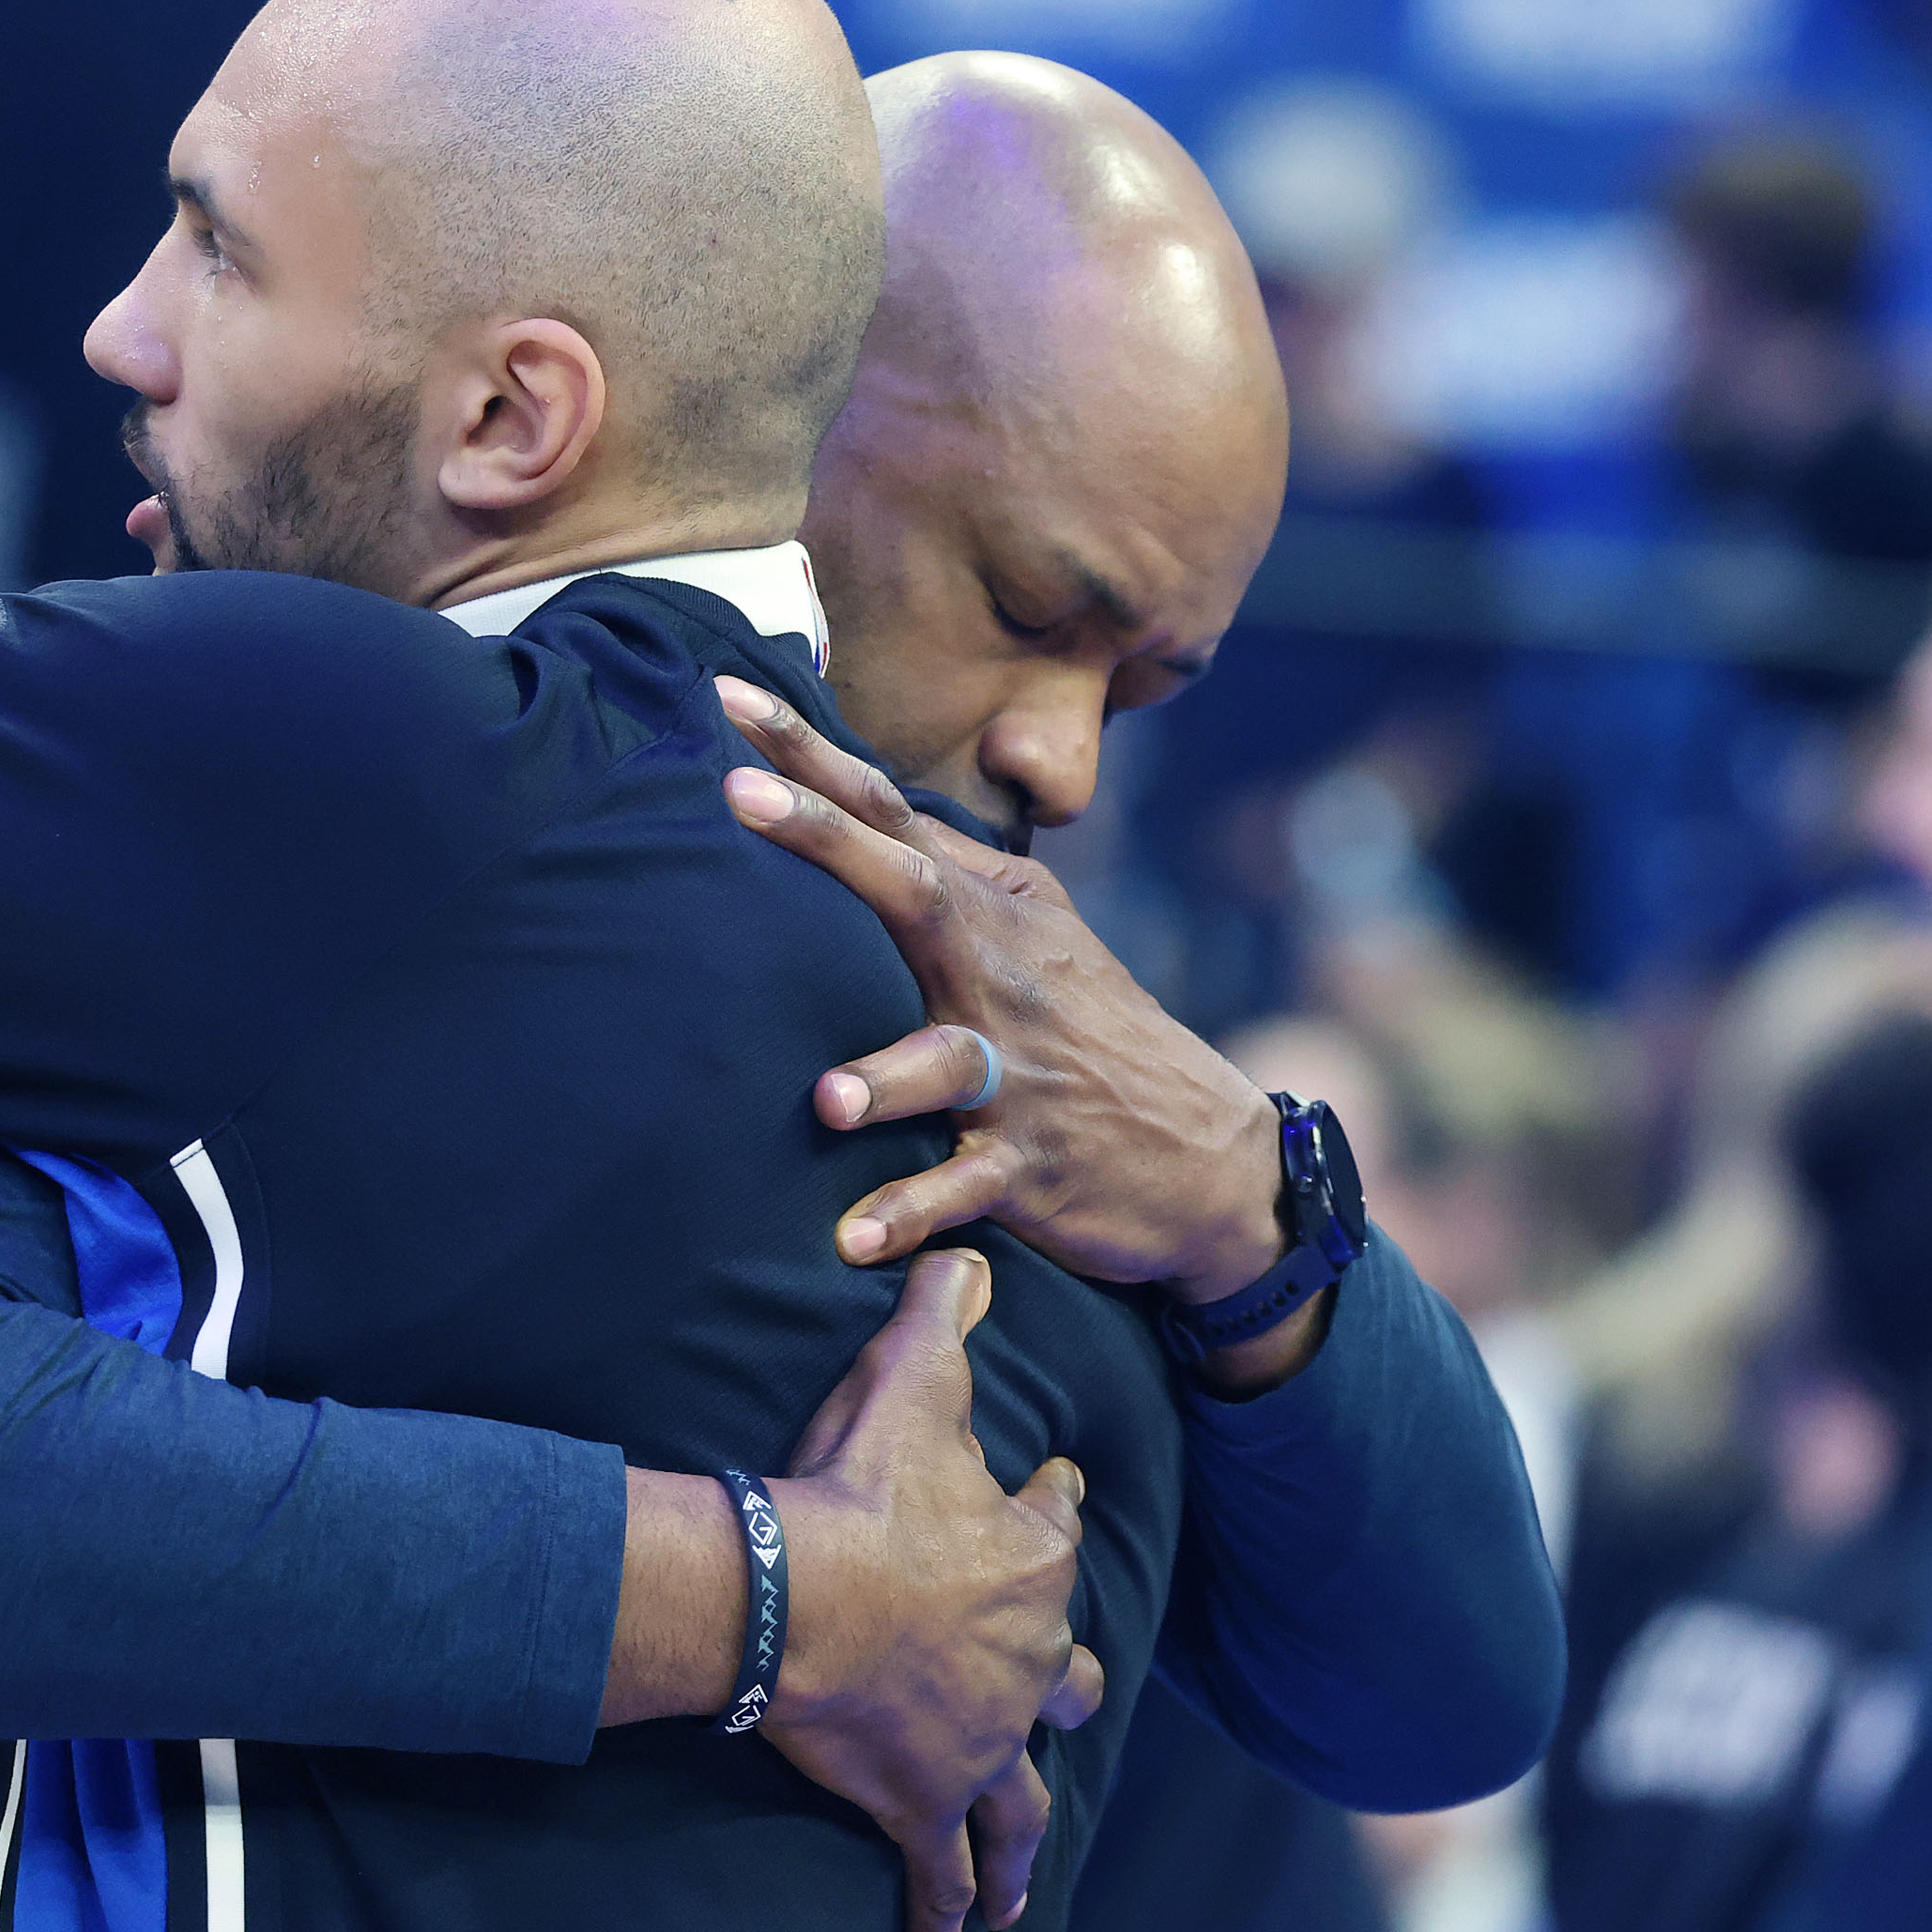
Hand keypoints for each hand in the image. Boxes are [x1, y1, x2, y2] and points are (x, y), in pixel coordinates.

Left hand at [715, 679, 1290, 1314]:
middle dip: (825, 840)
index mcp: (992, 912)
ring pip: (943, 1062)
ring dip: (885, 1076)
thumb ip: (948, 870)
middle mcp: (1001, 975)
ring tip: (828, 1100)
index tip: (722, 688)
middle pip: (911, 892)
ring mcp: (1018, 1074)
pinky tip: (852, 1243)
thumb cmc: (1091, 1034)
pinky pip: (961, 1190)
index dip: (807, 753)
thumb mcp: (1034, 935)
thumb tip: (860, 795)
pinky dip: (910, 1215)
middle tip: (736, 794)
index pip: (890, 813)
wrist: (1210, 1154)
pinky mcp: (1031, 1167)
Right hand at [769, 1250, 1103, 1931]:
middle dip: (1064, 1683)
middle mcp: (1027, 1663)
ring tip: (1020, 1882)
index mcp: (1031, 1562)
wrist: (800, 1598)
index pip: (1057, 1525)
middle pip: (1066, 1677)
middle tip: (1065, 1695)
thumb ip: (945, 1313)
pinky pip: (935, 1883)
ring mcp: (981, 1743)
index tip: (1043, 1491)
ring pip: (1019, 1803)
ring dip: (1019, 1842)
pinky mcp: (924, 1804)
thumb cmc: (858, 1489)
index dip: (1046, 1505)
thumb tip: (970, 1256)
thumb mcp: (912, 1379)